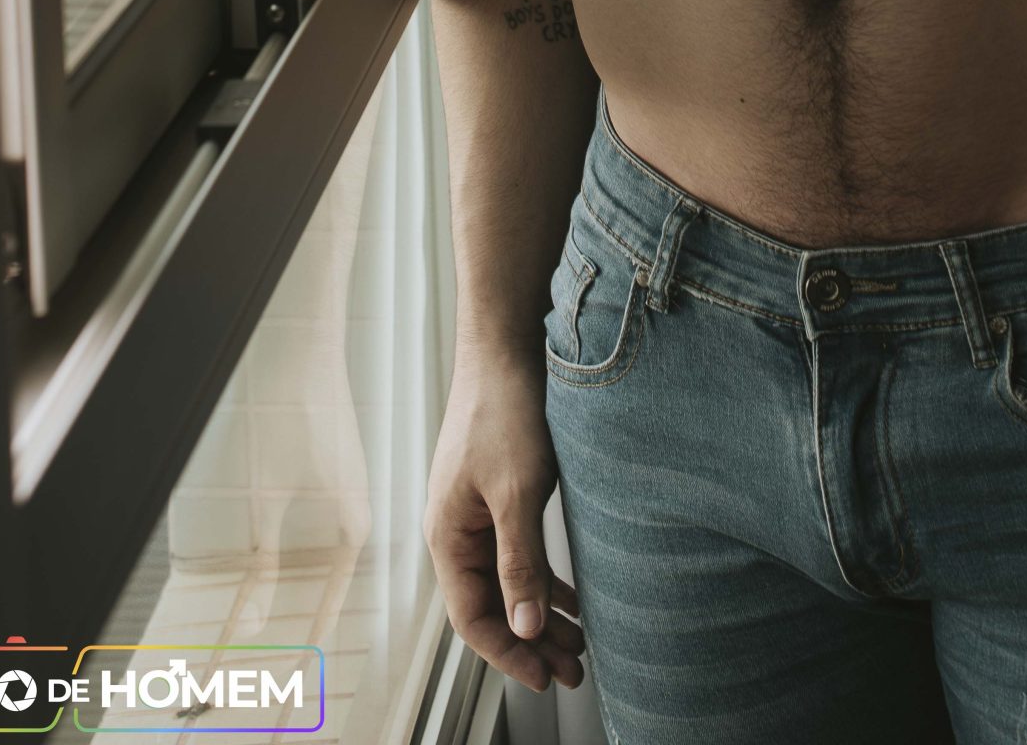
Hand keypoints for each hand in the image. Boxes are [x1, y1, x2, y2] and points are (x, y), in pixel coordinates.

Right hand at [422, 351, 586, 695]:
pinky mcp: (499, 495)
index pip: (472, 617)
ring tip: (577, 644)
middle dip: (531, 641)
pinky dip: (543, 580)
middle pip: (492, 604)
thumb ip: (519, 562)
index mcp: (448, 536)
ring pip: (507, 581)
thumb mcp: (517, 492)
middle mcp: (457, 531)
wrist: (506, 348)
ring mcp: (477, 513)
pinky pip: (517, 553)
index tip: (545, 677)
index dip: (508, 653)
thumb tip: (524, 627)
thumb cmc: (504, 412)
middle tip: (572, 670)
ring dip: (540, 614)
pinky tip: (571, 598)